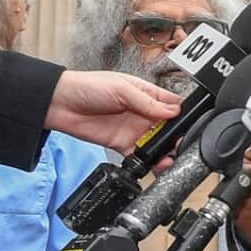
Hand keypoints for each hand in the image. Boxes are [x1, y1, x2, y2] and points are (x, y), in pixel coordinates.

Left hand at [45, 70, 181, 153]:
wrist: (62, 104)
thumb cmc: (89, 86)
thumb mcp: (122, 89)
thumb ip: (148, 102)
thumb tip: (173, 110)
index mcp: (146, 94)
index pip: (171, 104)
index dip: (182, 113)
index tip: (188, 123)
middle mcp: (142, 112)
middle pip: (168, 127)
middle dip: (177, 136)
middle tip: (181, 143)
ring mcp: (133, 130)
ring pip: (157, 144)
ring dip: (165, 151)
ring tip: (170, 157)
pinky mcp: (122, 145)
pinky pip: (139, 157)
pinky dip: (148, 163)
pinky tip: (155, 164)